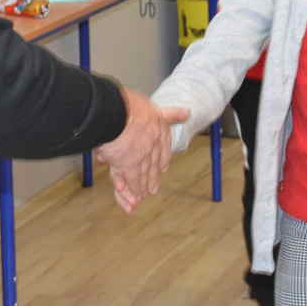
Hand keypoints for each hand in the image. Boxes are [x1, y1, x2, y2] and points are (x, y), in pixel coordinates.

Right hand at [95, 88, 187, 212]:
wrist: (118, 112)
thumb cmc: (131, 106)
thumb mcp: (155, 107)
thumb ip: (172, 114)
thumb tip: (188, 113)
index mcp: (160, 133)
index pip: (164, 152)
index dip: (162, 162)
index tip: (163, 168)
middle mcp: (152, 148)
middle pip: (152, 168)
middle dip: (151, 181)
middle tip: (151, 192)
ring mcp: (140, 158)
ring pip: (141, 177)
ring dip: (139, 190)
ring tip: (138, 200)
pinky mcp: (126, 166)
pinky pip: (127, 181)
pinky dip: (127, 192)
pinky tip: (129, 199)